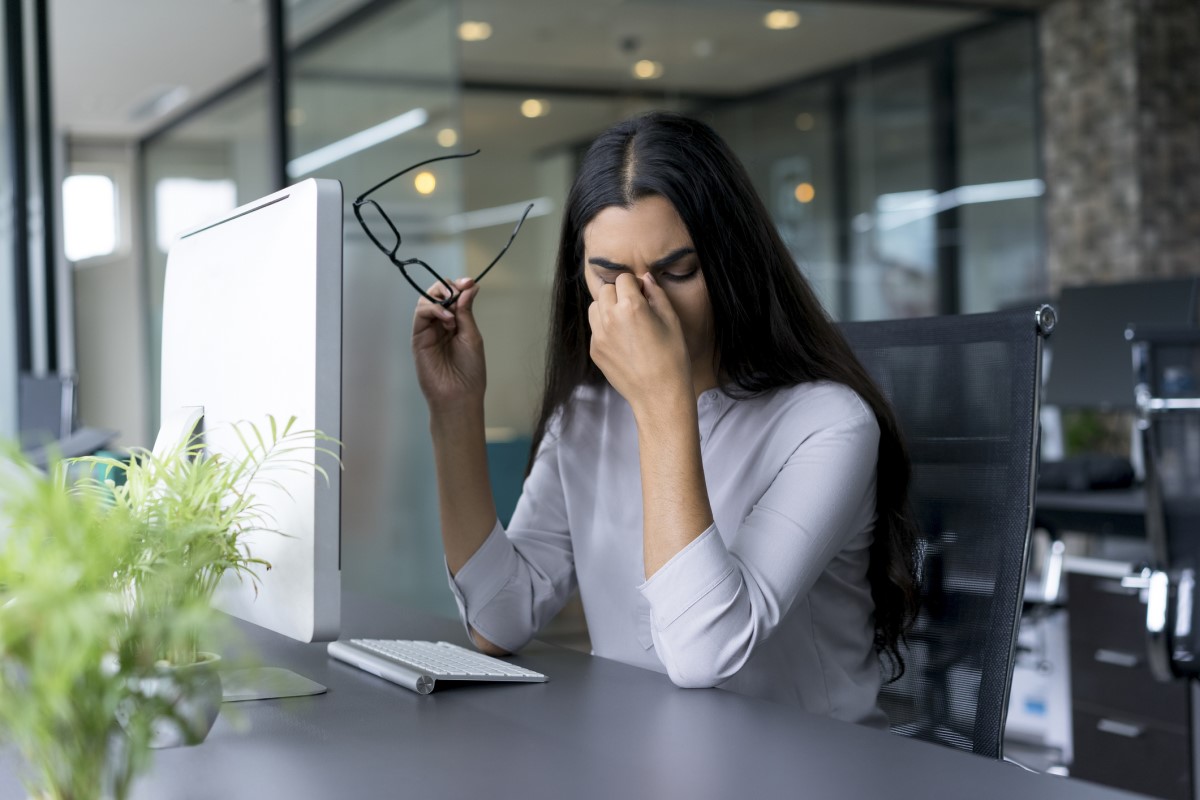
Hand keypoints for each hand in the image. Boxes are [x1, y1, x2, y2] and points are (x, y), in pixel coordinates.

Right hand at [412, 278, 485, 408]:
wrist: (459, 394)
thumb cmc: (470, 370)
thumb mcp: (472, 335)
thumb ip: (466, 311)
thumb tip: (470, 286)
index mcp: (456, 322)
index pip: (452, 295)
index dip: (459, 286)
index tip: (470, 282)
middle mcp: (440, 324)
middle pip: (437, 293)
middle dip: (448, 287)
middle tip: (460, 290)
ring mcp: (428, 330)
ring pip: (426, 300)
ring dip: (440, 297)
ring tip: (453, 313)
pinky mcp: (418, 337)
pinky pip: (420, 313)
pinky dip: (433, 309)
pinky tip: (446, 318)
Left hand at [588, 272, 691, 416]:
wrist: (659, 395)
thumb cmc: (672, 358)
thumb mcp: (672, 321)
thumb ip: (657, 294)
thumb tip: (646, 278)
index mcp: (631, 306)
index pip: (624, 279)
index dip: (635, 285)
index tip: (644, 295)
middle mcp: (610, 318)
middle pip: (606, 290)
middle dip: (619, 294)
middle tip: (635, 308)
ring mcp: (599, 336)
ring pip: (595, 307)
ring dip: (608, 308)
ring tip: (626, 322)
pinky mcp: (595, 351)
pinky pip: (596, 329)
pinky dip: (605, 328)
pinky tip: (623, 342)